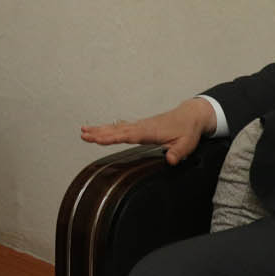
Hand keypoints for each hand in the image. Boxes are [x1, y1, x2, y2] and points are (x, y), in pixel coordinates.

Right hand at [80, 97, 217, 165]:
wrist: (191, 115)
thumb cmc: (187, 129)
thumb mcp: (187, 143)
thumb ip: (178, 152)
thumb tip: (170, 160)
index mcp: (150, 132)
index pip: (127, 136)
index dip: (112, 137)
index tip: (98, 139)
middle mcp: (141, 127)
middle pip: (116, 131)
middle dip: (99, 133)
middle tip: (83, 135)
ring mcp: (139, 126)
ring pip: (116, 128)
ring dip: (100, 130)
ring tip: (84, 131)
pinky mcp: (140, 127)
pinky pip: (120, 128)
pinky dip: (108, 129)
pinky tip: (100, 130)